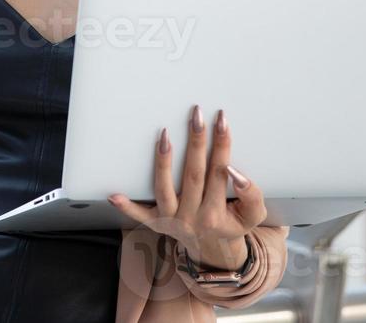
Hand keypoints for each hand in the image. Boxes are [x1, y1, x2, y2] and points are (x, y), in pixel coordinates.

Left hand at [108, 106, 265, 271]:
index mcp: (216, 215)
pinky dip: (126, 206)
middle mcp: (191, 218)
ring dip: (163, 161)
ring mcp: (171, 220)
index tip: (222, 120)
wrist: (214, 250)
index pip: (219, 173)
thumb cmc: (232, 224)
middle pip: (193, 175)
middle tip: (197, 114)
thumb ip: (251, 195)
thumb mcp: (253, 216)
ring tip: (164, 134)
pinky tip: (113, 194)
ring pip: (164, 189)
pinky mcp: (155, 222)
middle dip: (196, 142)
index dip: (222, 145)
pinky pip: (139, 215)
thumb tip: (234, 172)